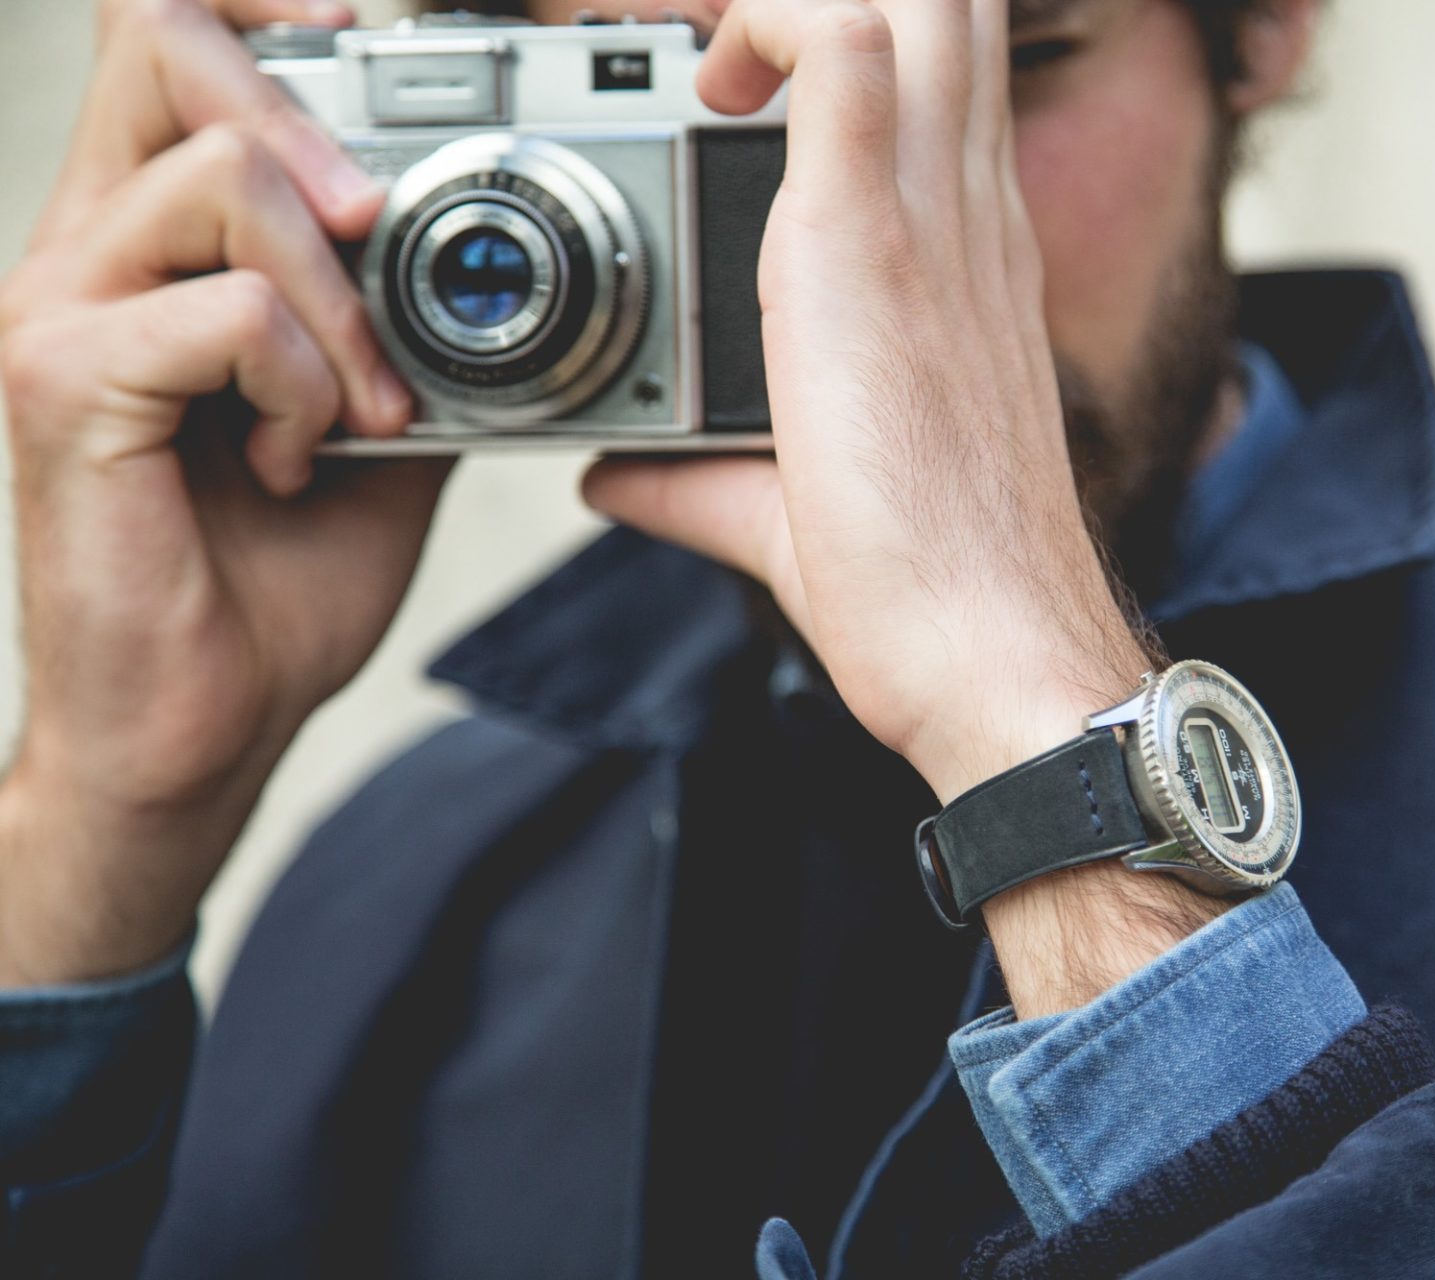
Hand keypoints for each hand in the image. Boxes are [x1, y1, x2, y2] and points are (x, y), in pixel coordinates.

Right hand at [0, 0, 445, 985]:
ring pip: (223, 176)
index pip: (173, 37)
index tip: (370, 27)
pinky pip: (224, 311)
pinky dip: (305, 381)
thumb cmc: (270, 581)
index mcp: (153, 242)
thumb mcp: (375, 429)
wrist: (199, 723)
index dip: (265, 3)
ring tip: (363, 407)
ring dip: (342, 296)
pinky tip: (302, 458)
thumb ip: (404, 332)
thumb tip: (489, 277)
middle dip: (310, 109)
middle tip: (376, 220)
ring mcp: (61, 307)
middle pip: (162, 37)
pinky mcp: (64, 384)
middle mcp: (89, 248)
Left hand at [583, 0, 1223, 1011]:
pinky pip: (837, 43)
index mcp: (965, 261)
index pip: (943, 72)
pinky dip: (762, 25)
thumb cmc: (930, 596)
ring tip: (714, 72)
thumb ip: (702, 480)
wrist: (992, 656)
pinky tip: (708, 90)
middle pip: (946, 0)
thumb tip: (614, 477)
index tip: (738, 91)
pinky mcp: (871, 242)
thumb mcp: (792, 510)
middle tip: (724, 65)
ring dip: (799, 1)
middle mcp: (967, 216)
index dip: (849, 36)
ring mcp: (934, 218)